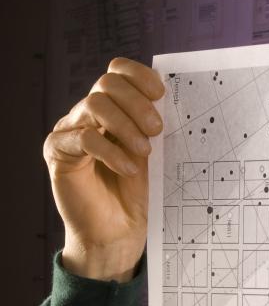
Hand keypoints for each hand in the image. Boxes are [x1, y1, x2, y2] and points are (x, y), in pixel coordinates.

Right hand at [43, 57, 164, 280]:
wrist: (118, 233)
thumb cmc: (137, 195)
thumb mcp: (151, 156)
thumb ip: (153, 128)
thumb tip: (173, 103)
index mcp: (113, 110)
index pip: (117, 73)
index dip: (138, 75)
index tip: (161, 94)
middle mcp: (88, 115)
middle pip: (107, 84)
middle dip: (136, 103)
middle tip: (157, 129)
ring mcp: (71, 131)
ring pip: (94, 105)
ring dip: (125, 126)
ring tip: (145, 151)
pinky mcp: (58, 153)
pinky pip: (83, 138)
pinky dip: (110, 151)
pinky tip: (128, 170)